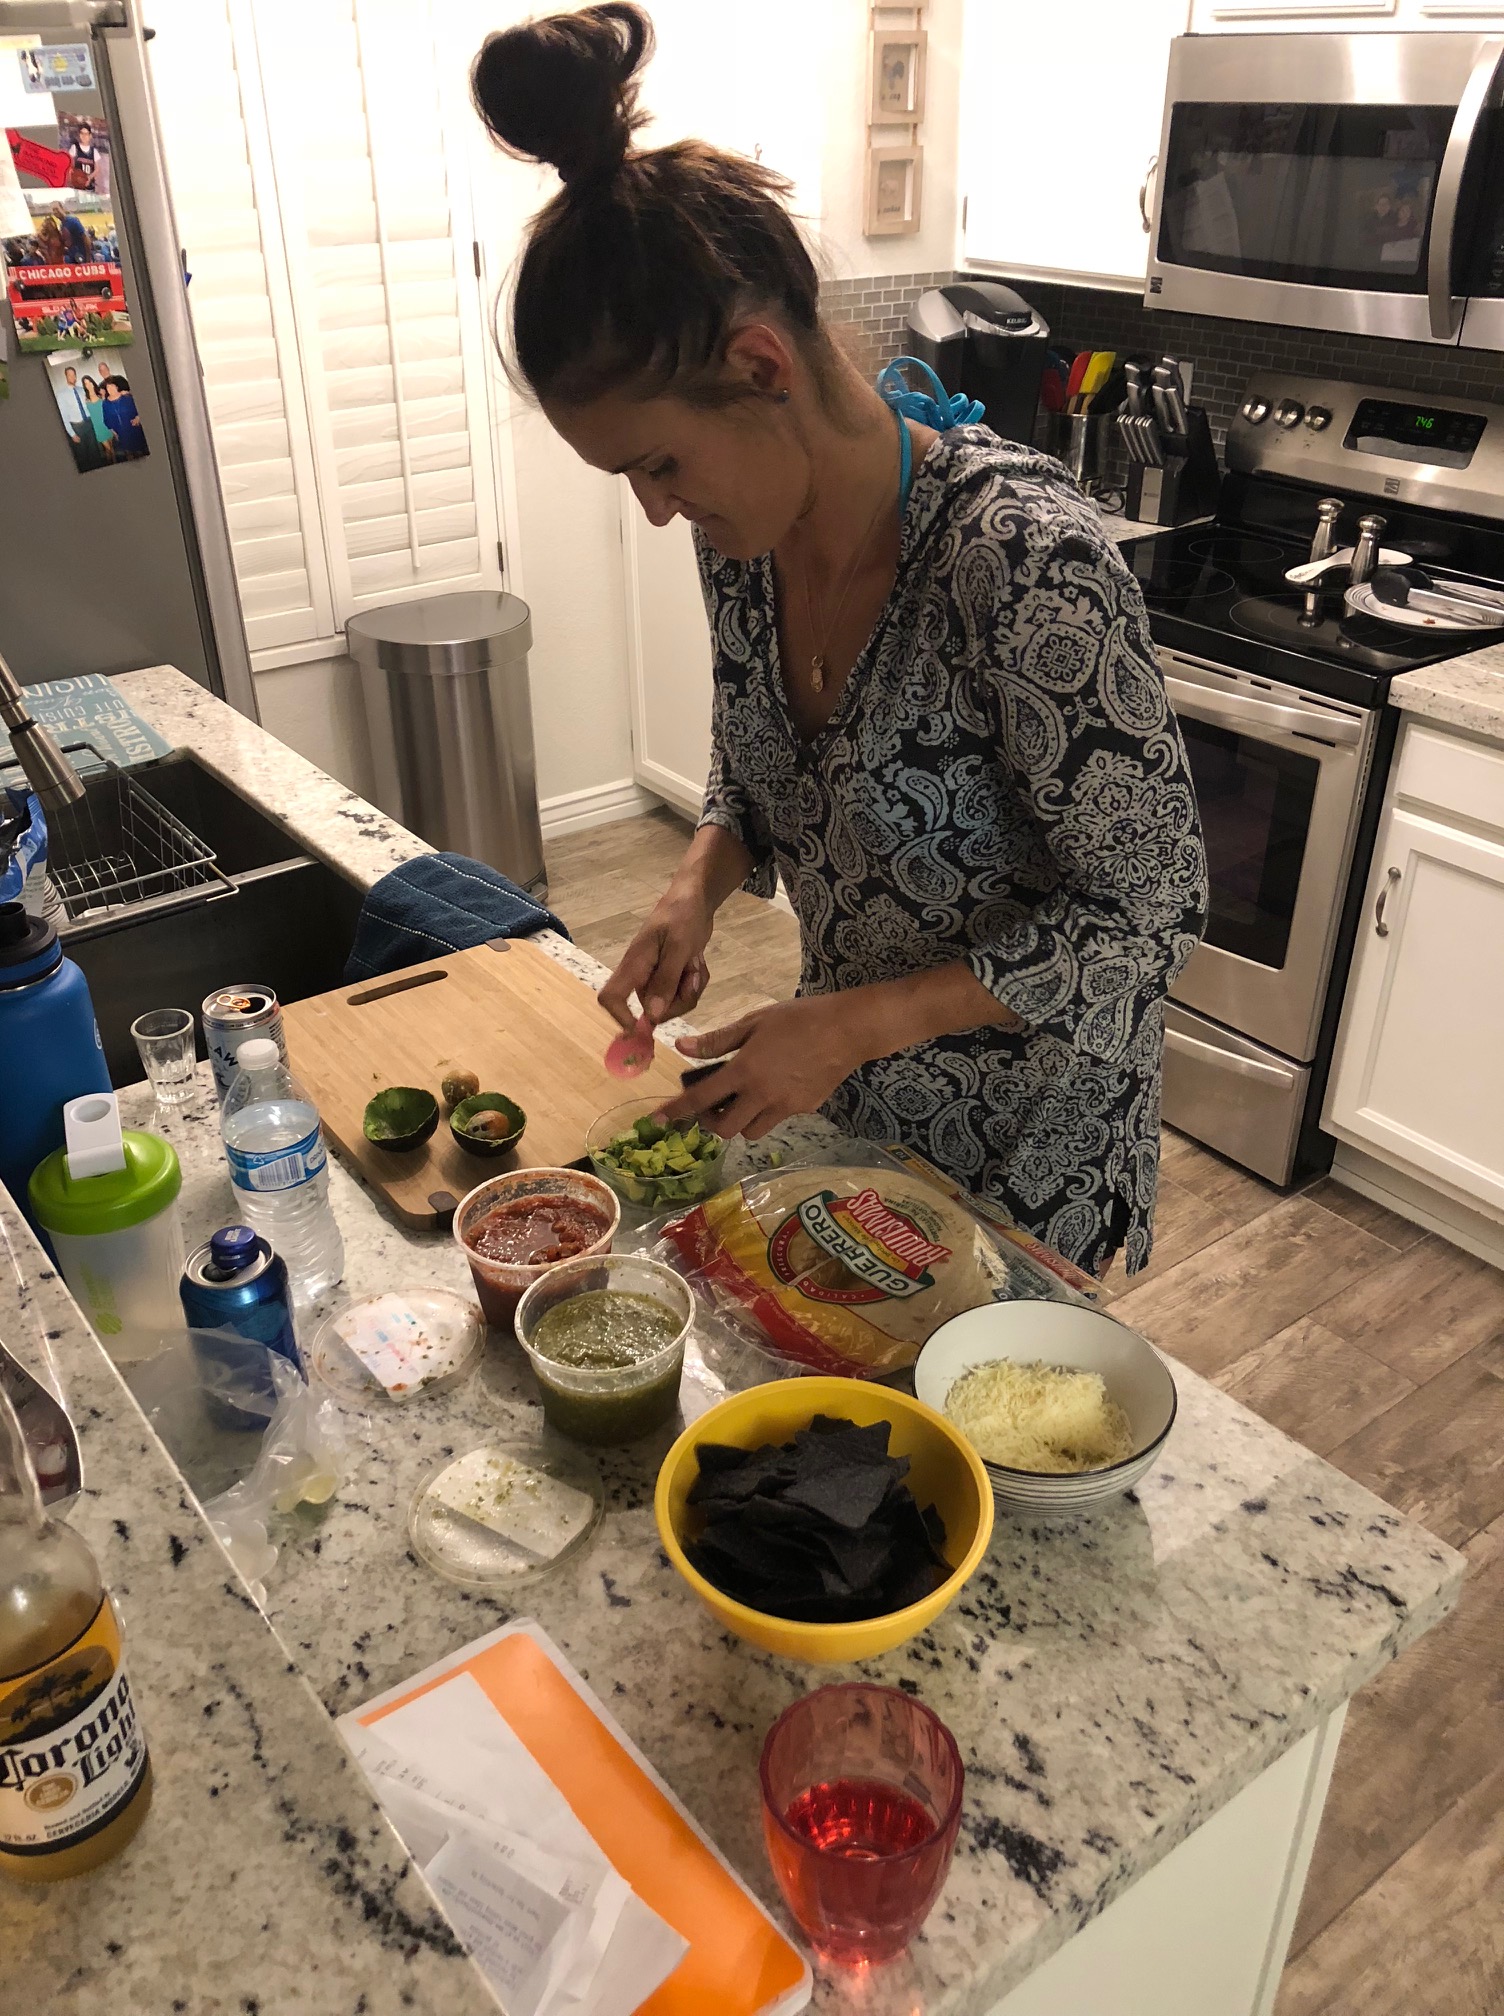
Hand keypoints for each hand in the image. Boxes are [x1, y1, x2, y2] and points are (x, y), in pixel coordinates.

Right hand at [598, 888, 712, 1032]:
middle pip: (651, 1010)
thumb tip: (653, 1017)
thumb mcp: (679, 947)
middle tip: (692, 976)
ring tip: (694, 964)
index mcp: (634, 965)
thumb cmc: (682, 916)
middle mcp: (640, 976)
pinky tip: (696, 964)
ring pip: (671, 1005)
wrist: (695, 900)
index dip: (620, 1017)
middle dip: (678, 1001)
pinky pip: (682, 996)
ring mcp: (655, 979)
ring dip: (689, 990)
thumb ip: (666, 981)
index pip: (610, 998)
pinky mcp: (669, 978)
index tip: (644, 1028)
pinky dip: (693, 984)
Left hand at [659, 997, 864, 1141]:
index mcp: (745, 1072)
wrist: (848, 1030)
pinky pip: (778, 1119)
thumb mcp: (755, 1021)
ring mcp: (785, 1107)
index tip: (656, 1120)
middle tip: (712, 1105)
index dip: (676, 1111)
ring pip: (752, 1131)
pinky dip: (769, 1111)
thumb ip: (718, 1040)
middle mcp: (762, 1096)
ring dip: (740, 1121)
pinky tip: (777, 1088)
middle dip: (712, 1122)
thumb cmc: (799, 1018)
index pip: (701, 1099)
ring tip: (744, 1099)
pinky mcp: (805, 1110)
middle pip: (725, 1130)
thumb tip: (682, 1046)